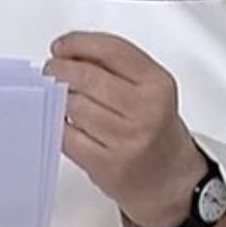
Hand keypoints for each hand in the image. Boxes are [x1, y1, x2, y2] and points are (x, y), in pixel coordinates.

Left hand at [43, 31, 208, 226]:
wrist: (173, 183)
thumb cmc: (158, 132)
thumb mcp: (152, 92)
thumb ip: (117, 69)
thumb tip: (72, 53)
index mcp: (157, 85)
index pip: (111, 50)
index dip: (78, 43)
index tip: (62, 46)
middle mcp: (145, 110)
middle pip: (87, 77)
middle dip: (61, 69)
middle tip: (52, 70)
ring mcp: (125, 139)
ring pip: (74, 106)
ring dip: (59, 98)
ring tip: (60, 97)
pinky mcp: (106, 165)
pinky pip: (67, 136)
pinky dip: (59, 125)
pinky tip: (63, 121)